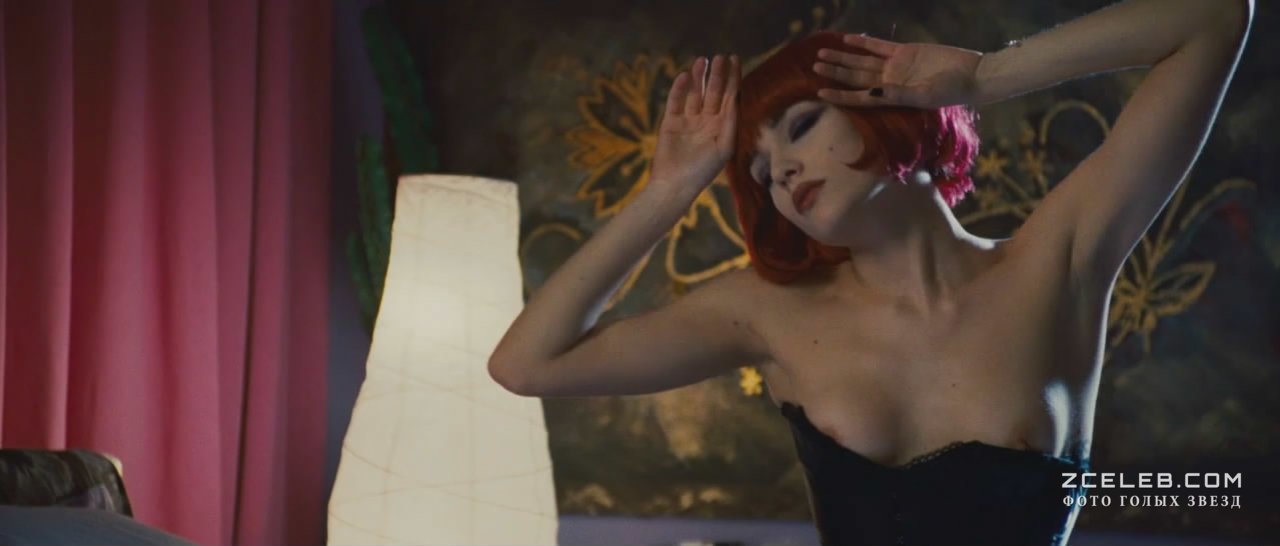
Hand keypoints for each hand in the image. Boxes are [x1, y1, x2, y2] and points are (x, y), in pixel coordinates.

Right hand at [649, 54, 740, 195]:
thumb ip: (731, 123)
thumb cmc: (703, 171)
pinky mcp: (670, 123)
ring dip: (699, 78)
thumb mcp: (724, 148)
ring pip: (694, 94)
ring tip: (702, 60)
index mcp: (722, 127)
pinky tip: (685, 76)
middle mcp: (706, 122)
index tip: (736, 60)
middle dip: (717, 75)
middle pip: (713, 92)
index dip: (733, 78)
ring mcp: (688, 121)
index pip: (729, 97)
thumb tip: (735, 100)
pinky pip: (676, 101)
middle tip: (720, 57)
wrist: (675, 186)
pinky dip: (679, 89)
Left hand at [813, 34, 981, 108]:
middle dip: (834, 72)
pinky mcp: (905, 52)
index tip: (819, 92)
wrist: (972, 74)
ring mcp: (896, 67)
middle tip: (814, 65)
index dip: (839, 95)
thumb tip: (875, 92)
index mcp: (892, 97)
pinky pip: (879, 47)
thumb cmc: (952, 90)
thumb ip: (900, 94)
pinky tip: (847, 39)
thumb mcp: (925, 95)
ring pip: (862, 61)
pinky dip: (863, 43)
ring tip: (821, 54)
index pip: (859, 97)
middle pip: (855, 77)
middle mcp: (889, 83)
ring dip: (842, 58)